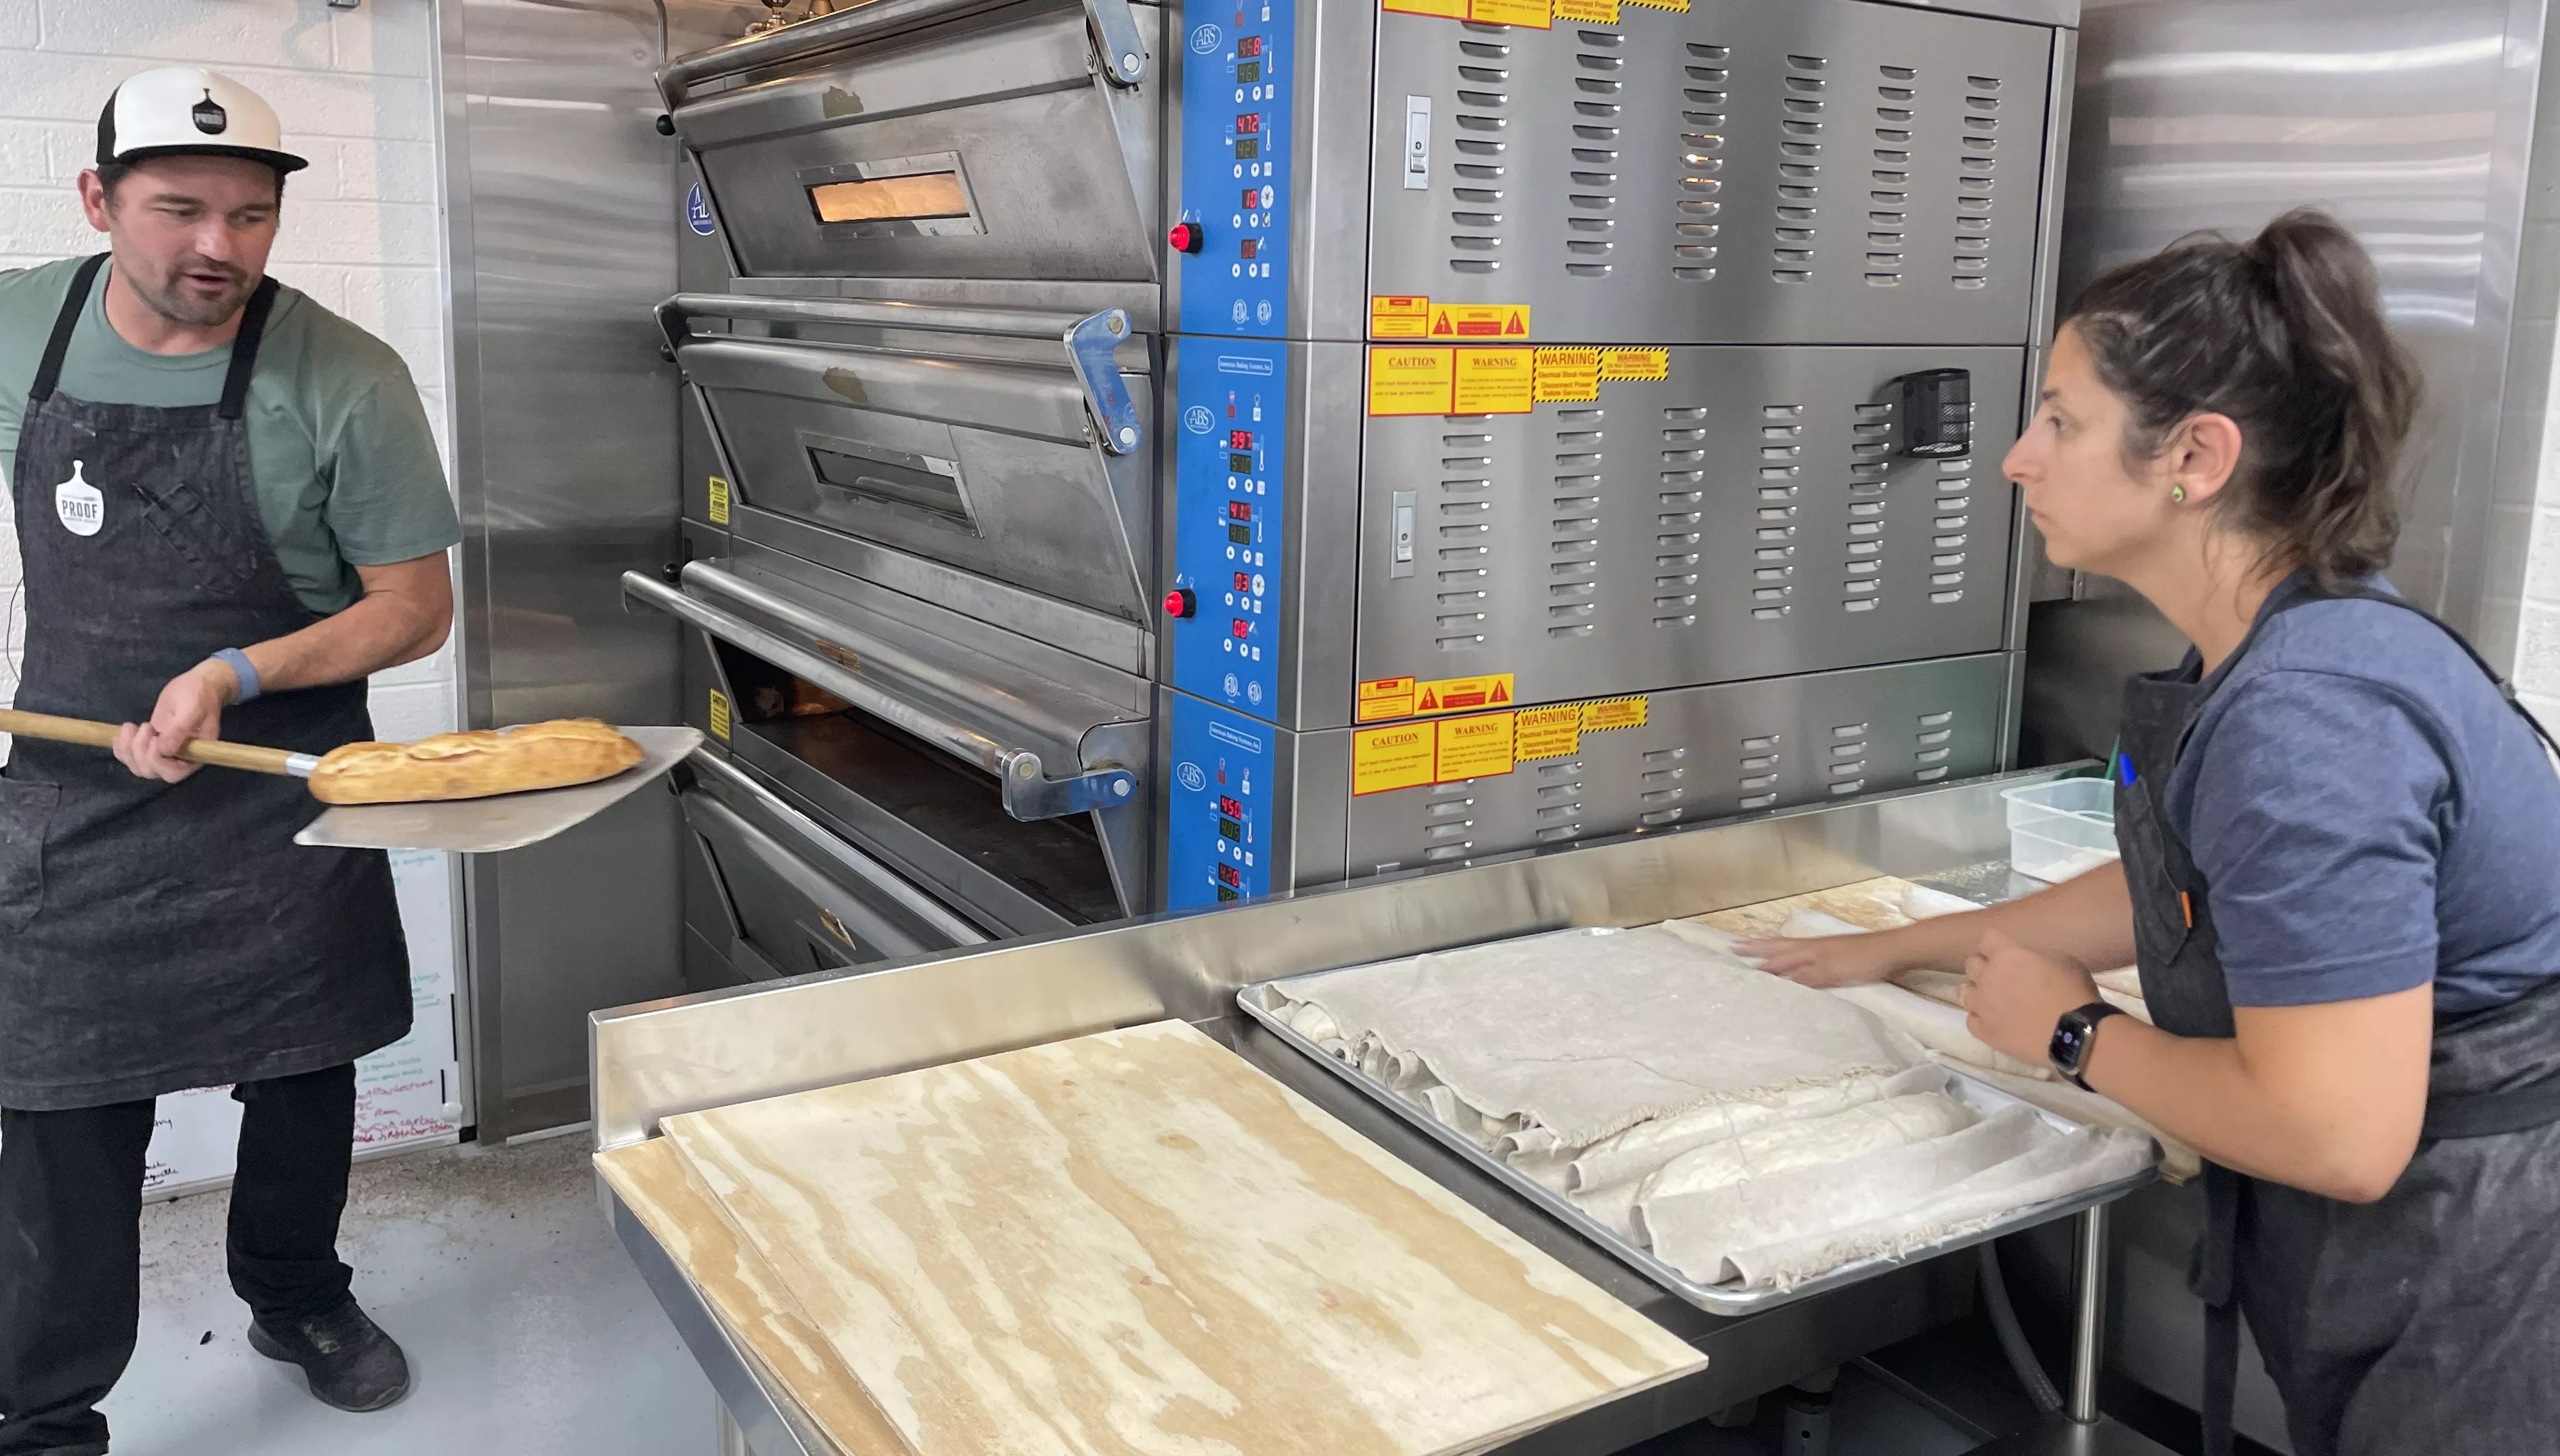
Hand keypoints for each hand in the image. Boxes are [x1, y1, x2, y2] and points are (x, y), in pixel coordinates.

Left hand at [112, 659, 238, 782]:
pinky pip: (130, 756)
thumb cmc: (199, 696)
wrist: (196, 685)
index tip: (154, 738)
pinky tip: (123, 733)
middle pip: (150, 771)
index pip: (172, 773)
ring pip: (137, 765)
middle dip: (139, 751)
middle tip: (145, 726)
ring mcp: (162, 753)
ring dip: (128, 749)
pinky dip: (121, 748)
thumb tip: (164, 750)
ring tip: (131, 726)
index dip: (157, 762)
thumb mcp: (192, 709)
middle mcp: (178, 759)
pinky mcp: (149, 744)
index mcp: (194, 756)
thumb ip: (179, 730)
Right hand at [1738, 931, 1902, 987]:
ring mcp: (1821, 948)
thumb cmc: (1861, 961)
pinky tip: (1791, 956)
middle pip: (1778, 947)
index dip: (1758, 964)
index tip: (1733, 964)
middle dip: (1757, 948)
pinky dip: (1787, 952)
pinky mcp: (1832, 952)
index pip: (1776, 959)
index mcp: (1808, 952)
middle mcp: (1810, 947)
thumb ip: (1805, 976)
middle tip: (1735, 946)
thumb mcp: (1831, 972)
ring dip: (1769, 947)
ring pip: (1788, 947)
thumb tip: (1777, 982)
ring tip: (1754, 945)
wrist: (1891, 950)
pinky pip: (1800, 951)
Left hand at [1963, 927, 2103, 1067]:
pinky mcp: (1983, 1031)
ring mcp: (1982, 1005)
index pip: (1987, 938)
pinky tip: (1995, 1020)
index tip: (2007, 951)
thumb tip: (2029, 961)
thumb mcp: (2063, 960)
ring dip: (1978, 991)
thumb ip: (2036, 956)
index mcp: (2006, 955)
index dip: (1997, 944)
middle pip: (1972, 963)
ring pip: (1965, 991)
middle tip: (2003, 976)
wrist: (2074, 1035)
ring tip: (1995, 999)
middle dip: (1985, 966)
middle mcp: (1987, 977)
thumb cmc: (2073, 993)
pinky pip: (1971, 1019)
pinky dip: (1981, 1018)